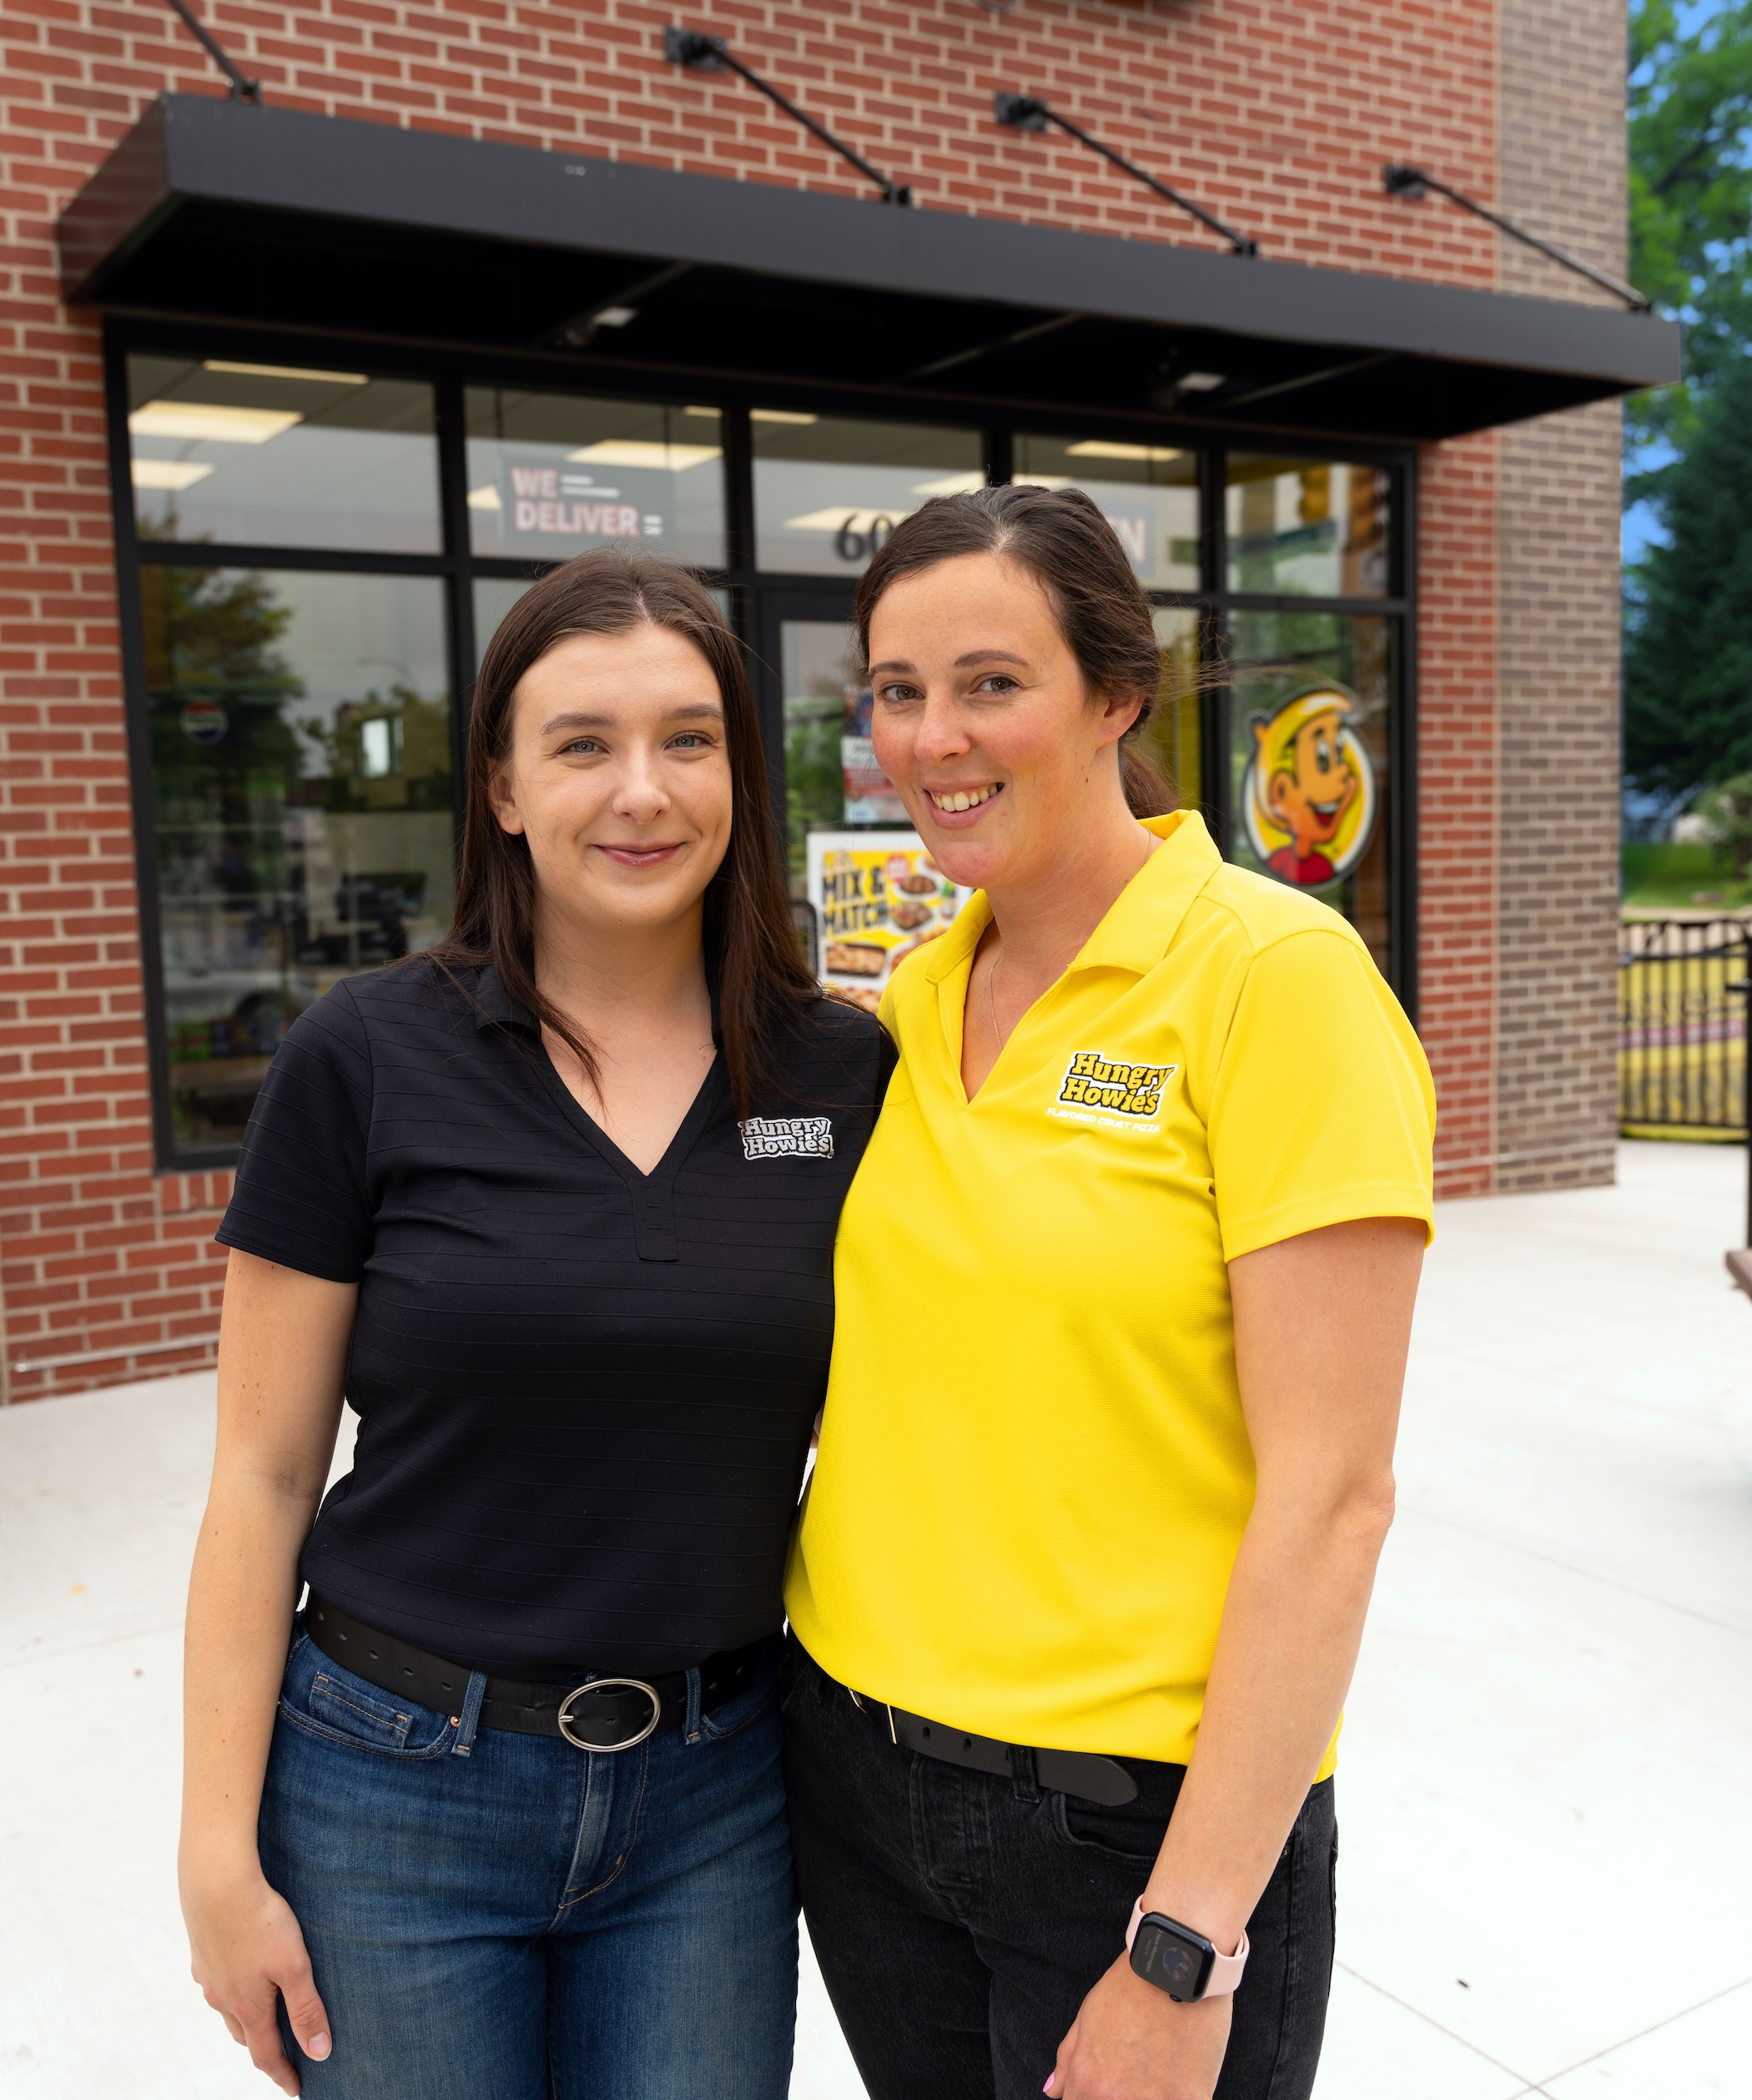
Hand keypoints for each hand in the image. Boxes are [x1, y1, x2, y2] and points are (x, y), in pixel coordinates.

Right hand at [181, 1855, 331, 2094]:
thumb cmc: (260, 1921)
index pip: (266, 2055)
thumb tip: (319, 2053)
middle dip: (265, 2048)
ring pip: (228, 2010)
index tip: (297, 2089)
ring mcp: (208, 1976)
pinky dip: (231, 1989)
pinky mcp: (201, 1953)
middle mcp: (223, 1999)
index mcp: (248, 2008)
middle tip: (285, 2053)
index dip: (283, 2075)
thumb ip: (306, 2010)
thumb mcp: (294, 1967)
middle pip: (246, 2035)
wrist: (216, 1882)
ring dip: (246, 2019)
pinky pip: (217, 1981)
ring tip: (264, 2017)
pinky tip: (238, 1973)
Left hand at [1045, 1954, 1230, 2099]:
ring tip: (1159, 2070)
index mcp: (1088, 2082)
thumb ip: (1069, 2059)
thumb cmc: (1131, 1986)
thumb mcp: (1088, 2015)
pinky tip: (1184, 2074)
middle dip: (1123, 2096)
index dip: (1092, 2097)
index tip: (1108, 2087)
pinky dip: (1181, 2095)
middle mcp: (1116, 2098)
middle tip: (1137, 2071)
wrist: (1177, 1964)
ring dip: (1153, 2096)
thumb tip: (1054, 2091)